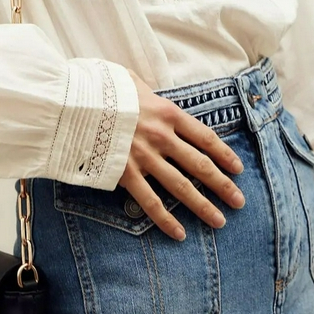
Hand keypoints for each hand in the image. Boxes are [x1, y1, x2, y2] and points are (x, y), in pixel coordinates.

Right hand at [119, 70, 245, 240]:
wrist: (74, 103)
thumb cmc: (102, 89)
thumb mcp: (129, 80)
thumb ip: (144, 88)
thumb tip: (144, 87)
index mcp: (167, 113)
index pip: (205, 137)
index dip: (224, 154)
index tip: (237, 168)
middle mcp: (162, 137)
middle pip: (200, 165)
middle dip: (223, 185)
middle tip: (239, 201)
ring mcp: (144, 157)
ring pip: (181, 187)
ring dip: (203, 205)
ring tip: (220, 220)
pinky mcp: (126, 174)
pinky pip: (150, 202)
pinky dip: (166, 220)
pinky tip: (179, 234)